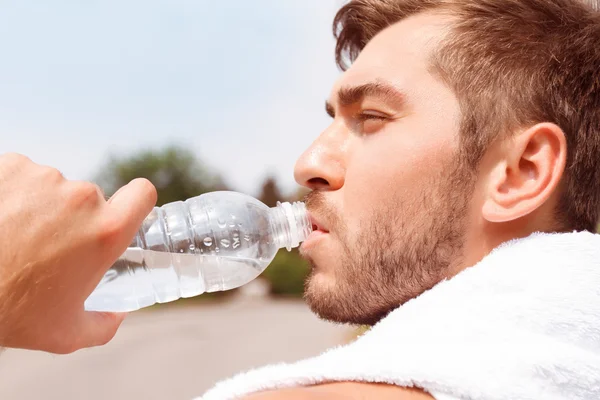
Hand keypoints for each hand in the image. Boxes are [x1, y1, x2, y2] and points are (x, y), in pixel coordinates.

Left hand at [0, 153, 156, 352]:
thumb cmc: (9, 311)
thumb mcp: (66, 334)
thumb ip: (105, 325)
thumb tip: (117, 315)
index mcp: (105, 232)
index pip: (142, 194)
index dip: (135, 203)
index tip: (121, 214)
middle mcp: (81, 198)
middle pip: (90, 200)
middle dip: (73, 220)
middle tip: (47, 248)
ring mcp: (43, 178)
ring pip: (53, 189)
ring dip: (40, 207)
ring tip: (13, 238)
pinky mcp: (10, 165)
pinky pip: (22, 176)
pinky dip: (12, 194)